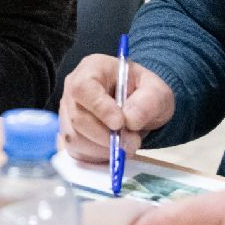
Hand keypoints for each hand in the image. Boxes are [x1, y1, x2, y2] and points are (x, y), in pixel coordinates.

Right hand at [58, 53, 174, 162]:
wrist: (140, 107)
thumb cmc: (144, 93)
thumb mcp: (157, 92)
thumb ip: (147, 102)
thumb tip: (130, 121)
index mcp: (92, 69)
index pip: (83, 88)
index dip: (99, 108)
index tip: (120, 123)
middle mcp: (73, 90)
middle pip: (77, 118)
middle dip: (106, 136)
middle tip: (132, 141)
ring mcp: (67, 113)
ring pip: (74, 138)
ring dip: (103, 148)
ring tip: (126, 145)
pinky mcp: (68, 134)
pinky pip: (75, 151)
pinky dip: (96, 156)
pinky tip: (112, 149)